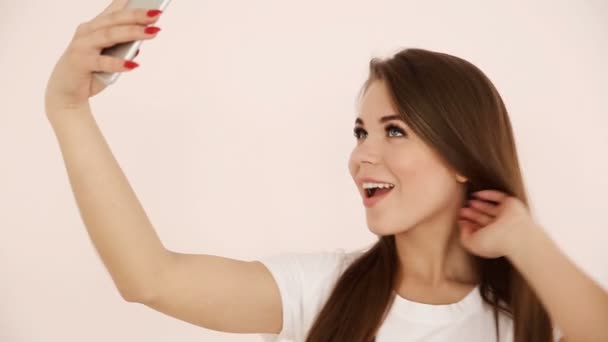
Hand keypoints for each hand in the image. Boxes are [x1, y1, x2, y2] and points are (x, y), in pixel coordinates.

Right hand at [44, 0, 161, 113]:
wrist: (66, 92)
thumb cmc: (91, 70)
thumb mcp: (110, 54)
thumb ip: (125, 44)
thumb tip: (146, 35)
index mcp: (95, 27)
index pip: (114, 10)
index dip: (128, 2)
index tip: (149, 0)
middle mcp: (87, 31)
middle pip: (115, 20)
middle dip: (137, 16)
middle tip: (157, 14)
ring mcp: (82, 45)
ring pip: (110, 35)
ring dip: (132, 33)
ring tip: (152, 33)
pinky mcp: (80, 62)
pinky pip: (102, 61)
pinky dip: (118, 63)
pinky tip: (133, 65)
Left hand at [457, 190, 538, 258]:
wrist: (516, 235)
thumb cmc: (495, 242)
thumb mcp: (473, 244)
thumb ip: (464, 236)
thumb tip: (463, 225)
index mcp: (493, 238)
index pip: (479, 230)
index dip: (468, 224)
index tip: (460, 220)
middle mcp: (500, 228)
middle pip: (484, 218)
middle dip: (472, 214)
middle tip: (462, 210)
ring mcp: (506, 216)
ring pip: (490, 208)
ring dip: (479, 205)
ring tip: (469, 202)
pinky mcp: (511, 204)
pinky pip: (498, 197)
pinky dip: (487, 194)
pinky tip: (476, 194)